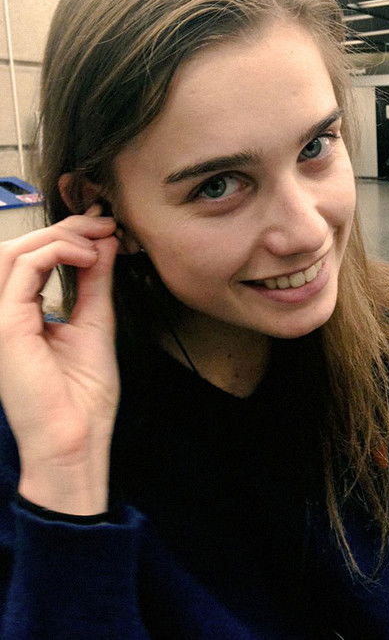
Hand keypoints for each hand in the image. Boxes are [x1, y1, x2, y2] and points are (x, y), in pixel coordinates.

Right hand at [0, 206, 118, 513]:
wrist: (77, 439)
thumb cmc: (83, 395)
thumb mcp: (94, 322)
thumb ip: (94, 281)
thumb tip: (104, 242)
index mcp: (20, 313)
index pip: (33, 258)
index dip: (67, 233)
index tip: (105, 227)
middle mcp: (4, 312)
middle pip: (20, 248)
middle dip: (65, 227)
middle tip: (104, 222)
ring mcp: (0, 317)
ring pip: (13, 252)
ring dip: (59, 235)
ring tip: (97, 239)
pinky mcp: (4, 324)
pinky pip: (21, 269)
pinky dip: (56, 253)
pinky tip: (87, 257)